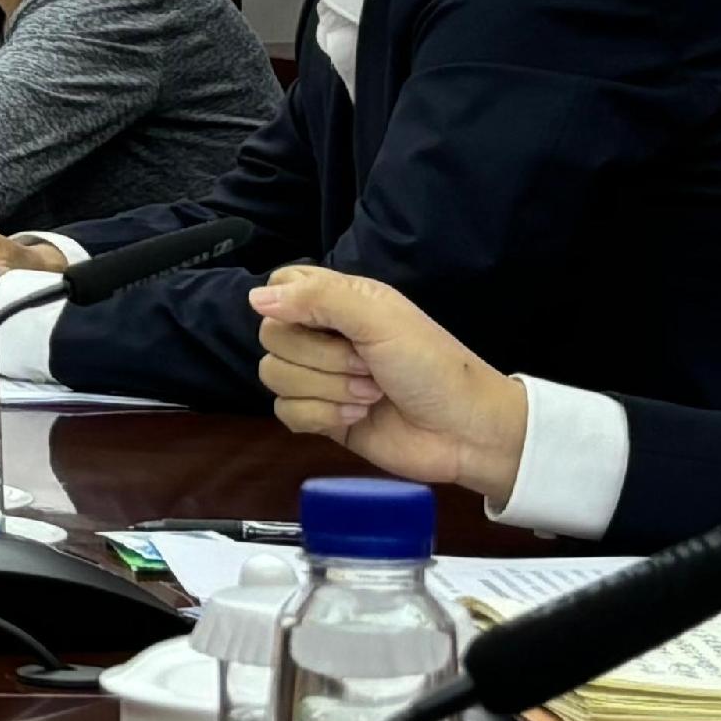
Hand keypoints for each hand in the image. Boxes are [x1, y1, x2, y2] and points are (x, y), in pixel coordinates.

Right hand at [249, 263, 525, 499]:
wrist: (466, 433)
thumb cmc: (434, 367)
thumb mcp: (380, 321)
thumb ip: (318, 299)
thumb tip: (254, 298)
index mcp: (340, 302)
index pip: (280, 287)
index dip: (291, 306)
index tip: (325, 322)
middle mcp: (324, 336)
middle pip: (272, 336)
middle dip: (322, 358)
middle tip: (367, 366)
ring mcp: (320, 378)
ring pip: (274, 375)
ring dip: (327, 390)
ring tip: (370, 396)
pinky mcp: (320, 417)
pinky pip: (285, 412)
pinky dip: (321, 417)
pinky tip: (356, 419)